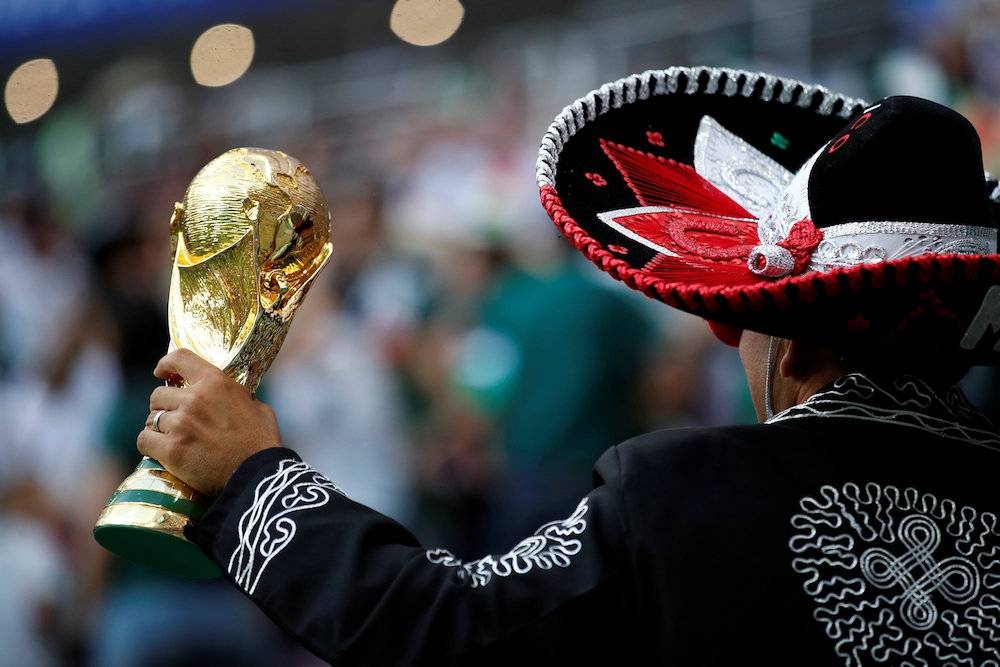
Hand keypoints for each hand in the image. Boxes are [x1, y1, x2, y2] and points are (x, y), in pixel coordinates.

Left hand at [137, 349, 281, 495]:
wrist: (257, 474)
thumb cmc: (261, 441)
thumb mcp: (257, 407)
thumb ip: (237, 397)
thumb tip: (230, 396)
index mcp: (216, 383)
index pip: (180, 359)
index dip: (166, 364)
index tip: (161, 372)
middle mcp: (194, 399)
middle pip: (159, 395)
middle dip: (164, 406)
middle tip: (173, 418)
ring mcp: (180, 425)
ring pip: (152, 418)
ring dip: (158, 427)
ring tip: (170, 437)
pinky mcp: (171, 450)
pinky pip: (144, 440)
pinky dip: (150, 444)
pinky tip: (159, 450)